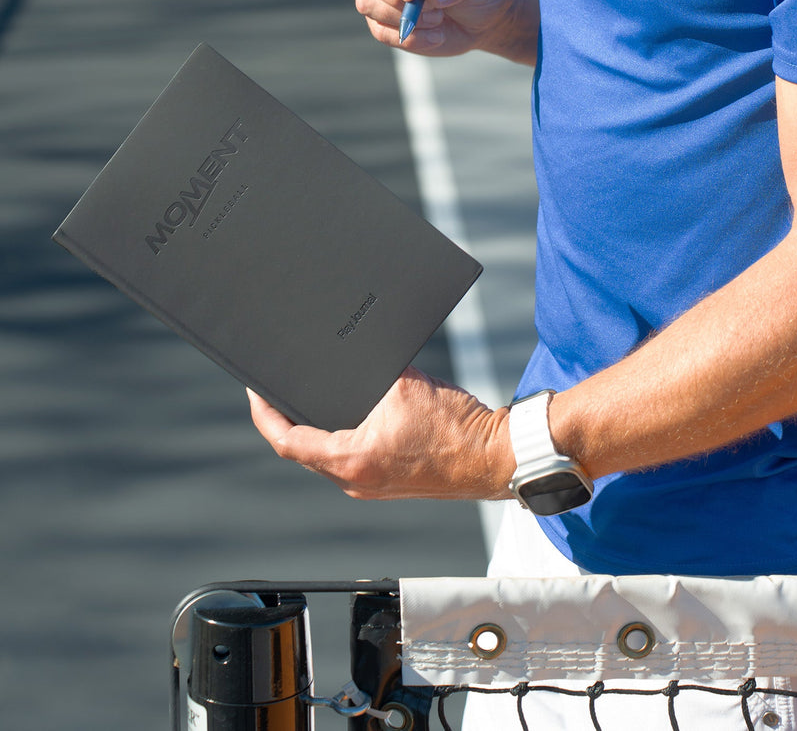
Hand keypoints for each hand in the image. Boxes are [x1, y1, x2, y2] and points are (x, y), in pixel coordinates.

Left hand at [247, 368, 513, 499]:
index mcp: (351, 461)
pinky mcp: (389, 481)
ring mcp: (372, 485)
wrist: (494, 458)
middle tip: (278, 389)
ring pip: (326, 456)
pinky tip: (351, 413)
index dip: (265, 414)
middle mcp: (355, 481)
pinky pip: (351, 459)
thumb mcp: (404, 385)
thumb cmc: (457, 429)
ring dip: (315, 428)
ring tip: (309, 398)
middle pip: (303, 449)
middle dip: (287, 419)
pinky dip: (340, 436)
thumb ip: (372, 371)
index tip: (256, 390)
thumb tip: (353, 358)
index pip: (287, 441)